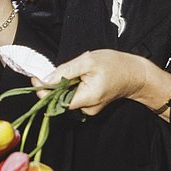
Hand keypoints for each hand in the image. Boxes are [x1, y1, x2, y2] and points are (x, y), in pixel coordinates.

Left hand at [34, 50, 170, 116]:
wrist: (135, 74)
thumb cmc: (115, 64)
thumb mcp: (88, 61)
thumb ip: (65, 71)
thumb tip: (45, 80)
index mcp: (86, 99)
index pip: (55, 101)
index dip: (43, 90)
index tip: (35, 77)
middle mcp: (86, 108)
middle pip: (60, 99)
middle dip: (57, 84)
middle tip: (64, 68)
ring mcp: (89, 108)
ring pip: (67, 97)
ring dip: (67, 84)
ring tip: (81, 70)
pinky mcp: (91, 105)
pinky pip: (75, 96)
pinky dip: (74, 86)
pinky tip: (84, 77)